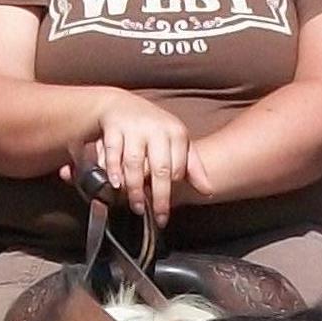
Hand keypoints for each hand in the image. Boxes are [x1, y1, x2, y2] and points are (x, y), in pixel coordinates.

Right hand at [69, 92, 193, 226]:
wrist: (121, 105)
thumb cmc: (153, 129)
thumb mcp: (176, 143)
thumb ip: (192, 167)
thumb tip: (209, 192)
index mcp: (176, 133)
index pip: (178, 168)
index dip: (172, 190)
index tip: (166, 208)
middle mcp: (157, 129)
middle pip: (160, 169)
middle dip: (158, 196)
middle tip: (156, 216)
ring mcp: (134, 127)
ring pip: (134, 163)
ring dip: (134, 187)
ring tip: (136, 205)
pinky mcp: (114, 127)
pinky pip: (113, 152)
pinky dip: (113, 170)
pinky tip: (115, 184)